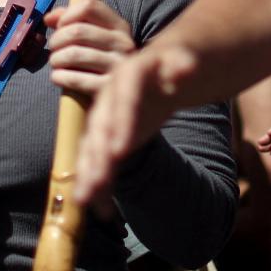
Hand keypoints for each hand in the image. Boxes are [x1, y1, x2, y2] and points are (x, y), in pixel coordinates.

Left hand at [45, 0, 135, 100]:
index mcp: (120, 26)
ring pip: (73, 54)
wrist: (123, 95)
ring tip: (56, 63)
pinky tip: (58, 77)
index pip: (89, 6)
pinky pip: (75, 79)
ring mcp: (118, 66)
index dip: (67, 14)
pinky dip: (60, 77)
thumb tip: (48, 19)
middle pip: (77, 31)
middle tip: (53, 49)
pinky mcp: (109, 88)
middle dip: (56, 40)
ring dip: (56, 59)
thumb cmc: (101, 60)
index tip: (59, 26)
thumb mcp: (96, 36)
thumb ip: (72, 20)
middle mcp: (123, 43)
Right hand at [73, 45, 193, 214]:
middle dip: (97, 156)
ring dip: (88, 174)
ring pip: (94, 149)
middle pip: (101, 129)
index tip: (120, 150)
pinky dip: (101, 185)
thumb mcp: (181, 60)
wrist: (157, 74)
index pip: (124, 98)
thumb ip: (182, 64)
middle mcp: (110, 101)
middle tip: (95, 181)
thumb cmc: (170, 66)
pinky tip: (102, 211)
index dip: (121, 123)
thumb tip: (186, 68)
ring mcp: (106, 122)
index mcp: (127, 78)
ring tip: (84, 199)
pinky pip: (103, 163)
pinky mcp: (110, 142)